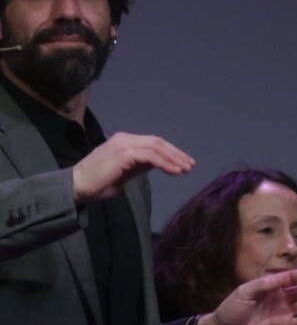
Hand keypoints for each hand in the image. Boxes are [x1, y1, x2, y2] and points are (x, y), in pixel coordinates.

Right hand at [72, 133, 194, 202]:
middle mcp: (124, 138)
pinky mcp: (123, 154)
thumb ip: (142, 164)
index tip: (185, 162)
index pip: (154, 143)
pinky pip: (150, 157)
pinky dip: (165, 163)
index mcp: (125, 141)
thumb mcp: (127, 171)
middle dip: (177, 154)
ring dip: (174, 158)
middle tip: (190, 165)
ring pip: (156, 147)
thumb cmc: (100, 181)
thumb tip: (160, 162)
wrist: (78, 186)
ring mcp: (123, 144)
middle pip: (158, 142)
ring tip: (186, 169)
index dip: (172, 152)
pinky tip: (175, 172)